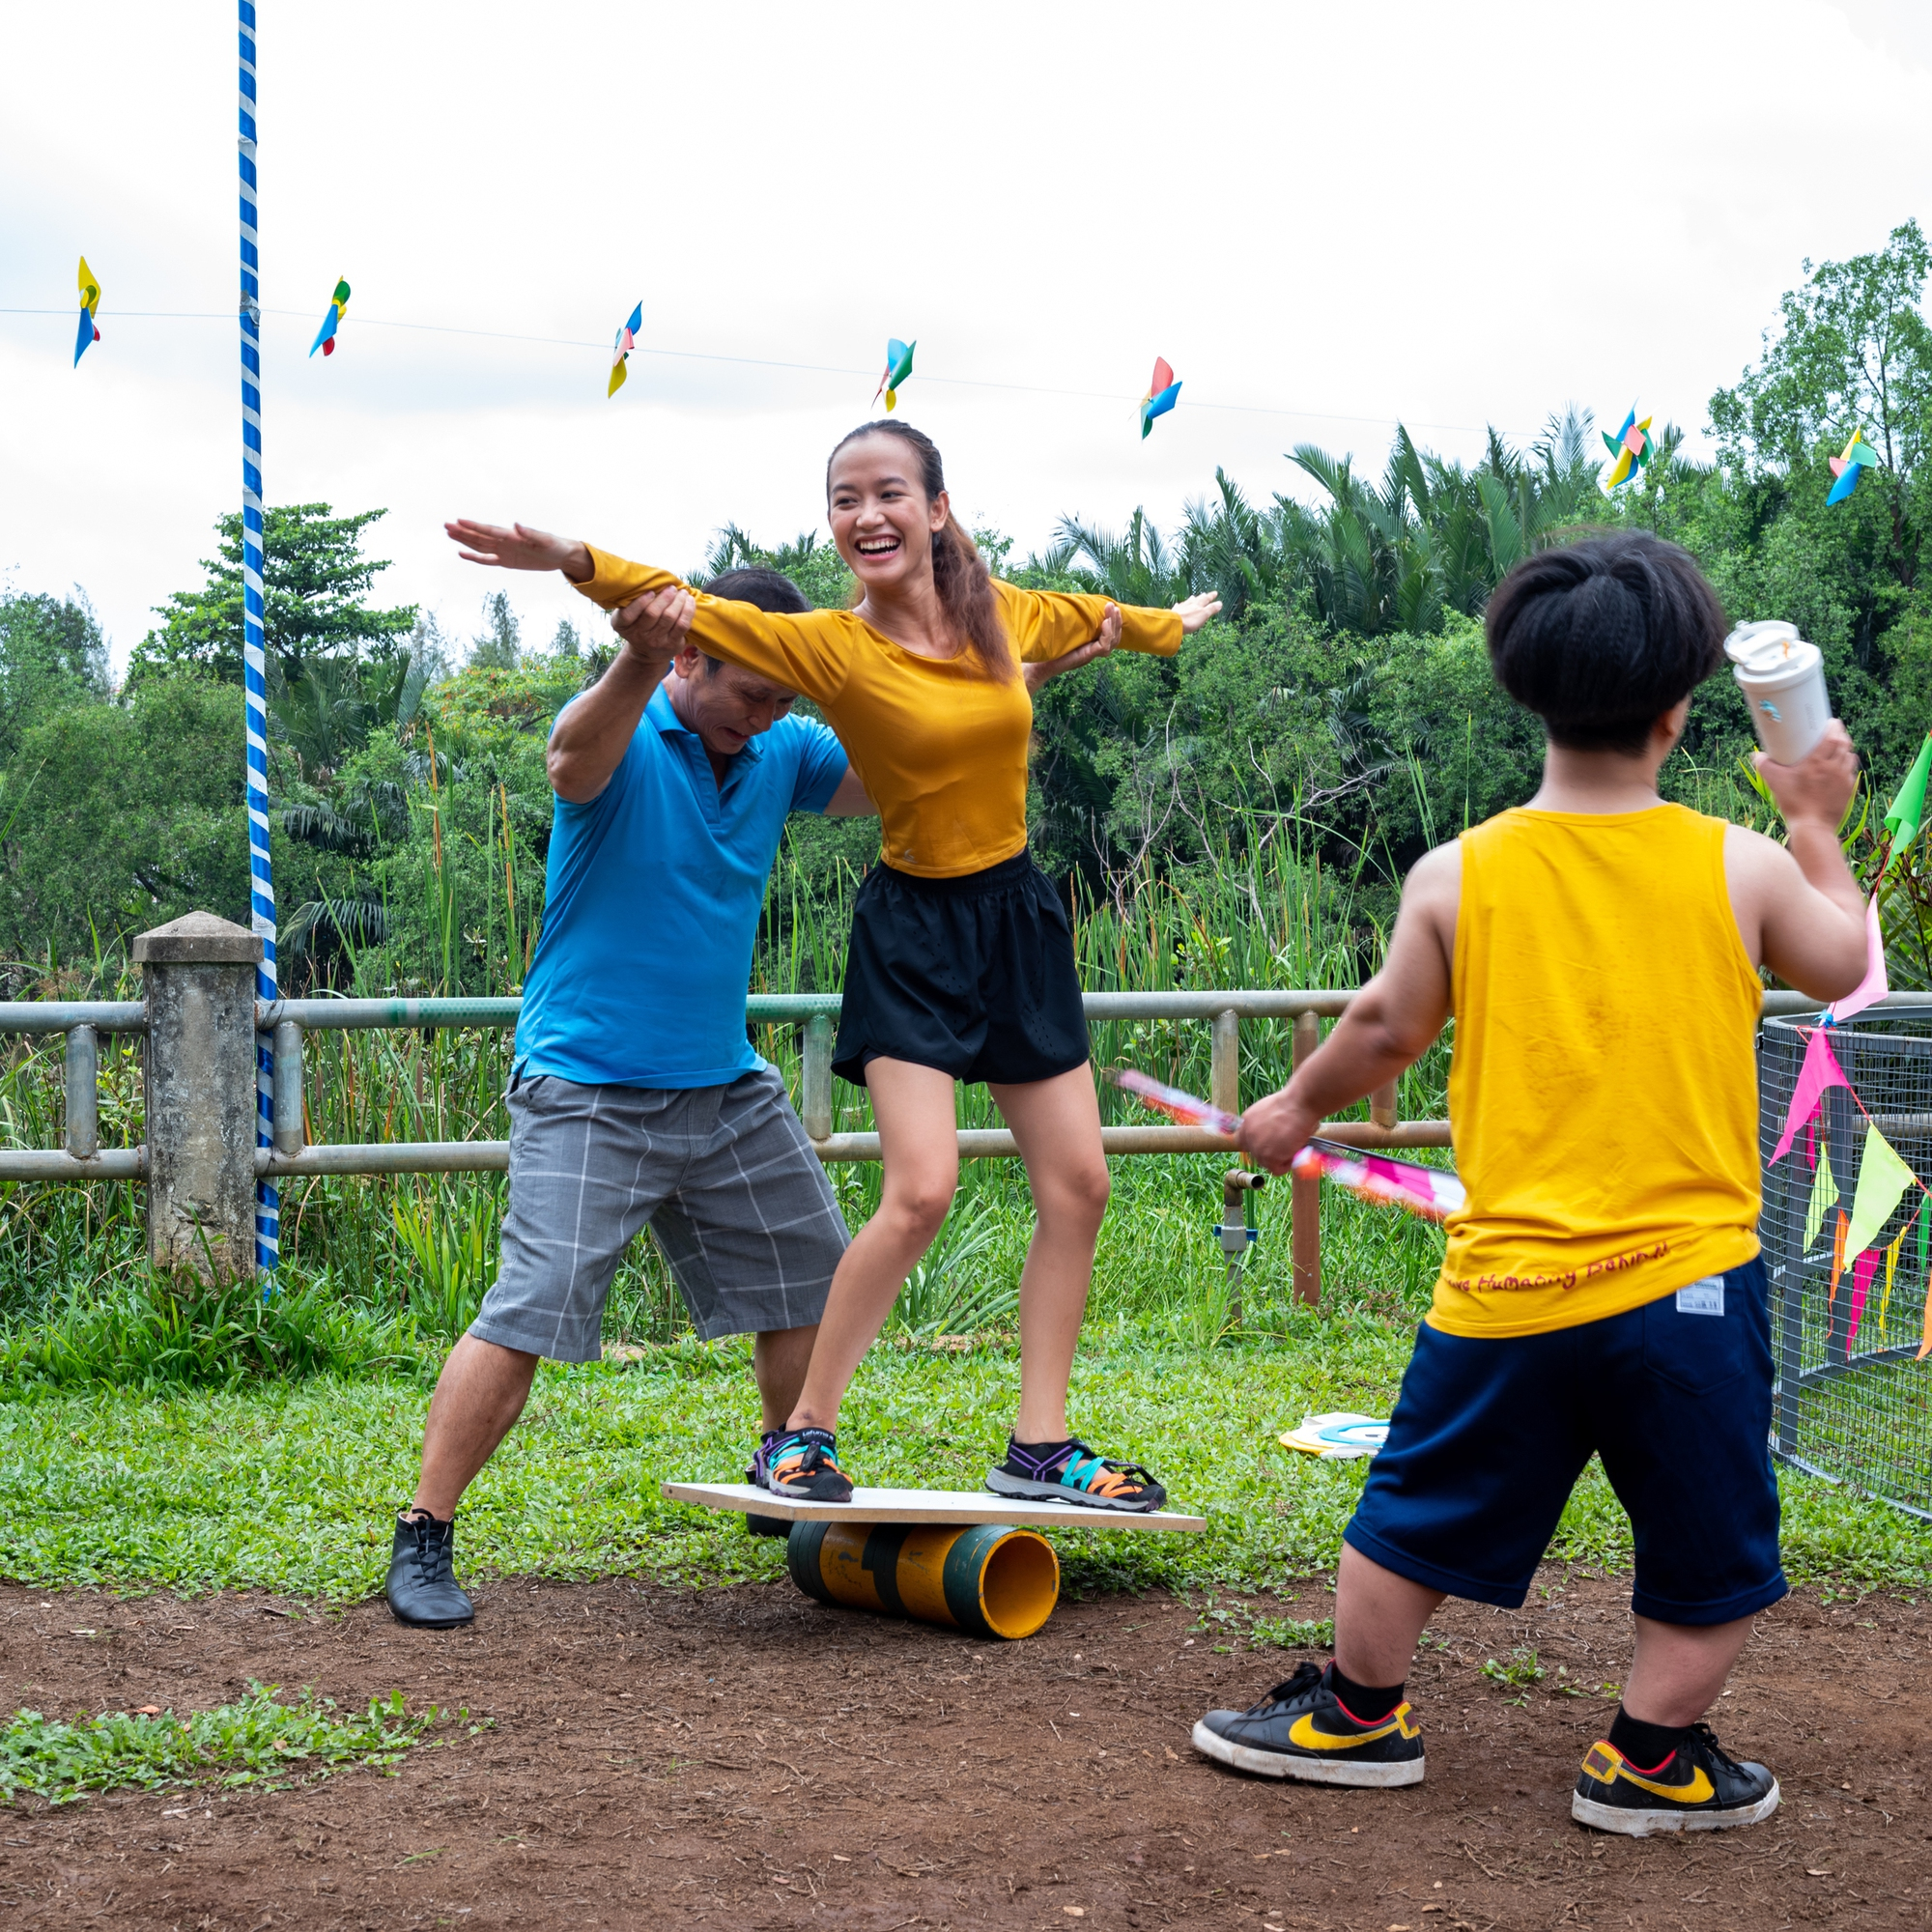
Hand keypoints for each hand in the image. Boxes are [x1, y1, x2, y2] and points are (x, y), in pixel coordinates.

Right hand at [446, 519, 592, 582]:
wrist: (561, 555)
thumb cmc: (555, 545)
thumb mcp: (546, 541)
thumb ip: (530, 533)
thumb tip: (516, 525)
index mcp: (512, 536)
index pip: (489, 530)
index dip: (474, 526)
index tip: (459, 520)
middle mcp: (505, 542)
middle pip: (480, 536)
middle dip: (463, 531)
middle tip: (446, 525)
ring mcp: (504, 551)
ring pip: (479, 546)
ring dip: (464, 540)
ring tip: (449, 533)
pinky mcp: (506, 561)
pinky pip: (487, 560)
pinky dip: (475, 557)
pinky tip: (462, 553)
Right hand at [611, 585, 695, 663]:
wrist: (646, 652)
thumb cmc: (638, 624)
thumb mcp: (628, 615)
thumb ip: (632, 600)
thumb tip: (650, 577)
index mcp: (623, 625)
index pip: (628, 614)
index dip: (640, 602)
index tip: (651, 592)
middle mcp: (638, 635)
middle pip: (652, 613)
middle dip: (665, 597)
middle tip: (672, 588)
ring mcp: (656, 641)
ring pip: (669, 617)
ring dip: (678, 601)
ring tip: (682, 593)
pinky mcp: (672, 645)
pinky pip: (682, 625)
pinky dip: (688, 610)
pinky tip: (689, 601)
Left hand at [1023, 604, 1120, 692]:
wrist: (1038, 664)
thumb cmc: (1047, 647)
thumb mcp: (1063, 631)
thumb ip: (1071, 622)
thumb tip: (1071, 601)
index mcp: (1089, 645)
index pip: (1109, 635)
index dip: (1113, 622)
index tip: (1111, 606)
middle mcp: (1092, 651)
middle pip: (1114, 638)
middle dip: (1116, 621)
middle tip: (1113, 606)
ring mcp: (1089, 654)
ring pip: (1111, 642)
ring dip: (1114, 625)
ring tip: (1112, 610)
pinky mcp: (1085, 656)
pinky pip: (1103, 647)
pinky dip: (1106, 634)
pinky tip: (1105, 622)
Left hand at [1172, 590, 1222, 634]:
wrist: (1173, 623)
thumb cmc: (1190, 620)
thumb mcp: (1204, 615)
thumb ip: (1211, 609)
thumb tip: (1220, 603)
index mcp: (1198, 605)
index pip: (1206, 600)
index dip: (1211, 597)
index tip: (1215, 593)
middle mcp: (1190, 604)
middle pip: (1197, 600)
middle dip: (1201, 597)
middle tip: (1204, 593)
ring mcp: (1181, 608)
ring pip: (1187, 602)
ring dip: (1191, 599)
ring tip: (1193, 597)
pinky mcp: (1174, 612)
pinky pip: (1177, 607)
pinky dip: (1179, 605)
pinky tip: (1177, 604)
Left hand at [1238, 1086, 1318, 1176]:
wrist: (1299, 1104)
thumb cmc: (1292, 1103)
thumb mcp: (1270, 1110)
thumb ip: (1265, 1123)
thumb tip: (1271, 1134)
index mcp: (1247, 1121)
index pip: (1243, 1140)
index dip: (1256, 1144)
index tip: (1267, 1145)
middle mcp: (1248, 1134)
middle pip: (1255, 1154)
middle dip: (1269, 1153)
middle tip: (1284, 1147)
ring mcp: (1256, 1147)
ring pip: (1266, 1163)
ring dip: (1279, 1158)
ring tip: (1292, 1146)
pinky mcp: (1268, 1157)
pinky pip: (1277, 1169)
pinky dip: (1286, 1165)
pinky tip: (1294, 1153)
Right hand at [1755, 720, 1858, 832]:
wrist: (1813, 827)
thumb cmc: (1794, 803)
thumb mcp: (1775, 782)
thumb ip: (1764, 766)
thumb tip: (1756, 755)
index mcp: (1818, 761)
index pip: (1832, 736)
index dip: (1834, 727)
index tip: (1831, 722)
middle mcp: (1834, 767)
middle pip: (1844, 743)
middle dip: (1841, 735)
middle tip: (1833, 733)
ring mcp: (1844, 778)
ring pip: (1850, 756)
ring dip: (1845, 750)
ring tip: (1837, 749)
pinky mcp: (1849, 790)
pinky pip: (1851, 771)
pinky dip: (1847, 765)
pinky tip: (1839, 768)